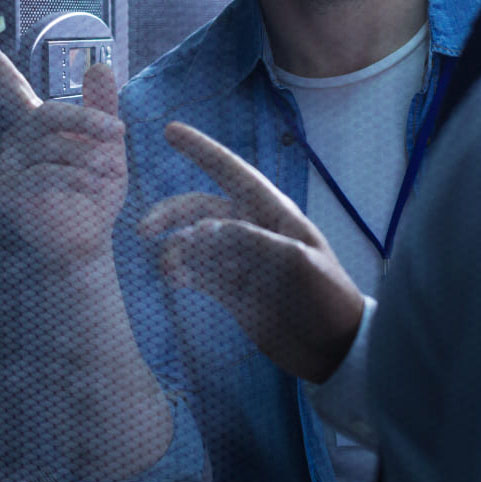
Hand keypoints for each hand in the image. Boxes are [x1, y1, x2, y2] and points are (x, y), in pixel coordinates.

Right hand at [0, 33, 126, 265]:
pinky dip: (75, 178)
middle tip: (119, 132)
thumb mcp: (107, 146)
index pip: (11, 88)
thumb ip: (103, 108)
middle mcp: (15, 141)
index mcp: (35, 125)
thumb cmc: (96, 191)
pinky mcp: (8, 192)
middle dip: (86, 121)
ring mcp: (7, 167)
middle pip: (47, 114)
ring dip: (89, 157)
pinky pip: (43, 174)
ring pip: (51, 146)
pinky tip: (95, 187)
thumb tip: (101, 65)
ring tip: (112, 172)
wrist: (89, 241)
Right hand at [139, 121, 363, 383]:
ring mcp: (241, 262)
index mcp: (274, 214)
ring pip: (196, 243)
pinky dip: (183, 272)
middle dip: (172, 213)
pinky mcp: (234, 292)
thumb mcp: (298, 264)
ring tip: (169, 270)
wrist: (336, 351)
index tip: (169, 131)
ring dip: (176, 249)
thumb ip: (253, 242)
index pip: (231, 172)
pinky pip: (200, 273)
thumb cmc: (327, 298)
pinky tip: (175, 280)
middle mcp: (253, 231)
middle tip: (143, 230)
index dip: (201, 150)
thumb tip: (205, 230)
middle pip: (202, 209)